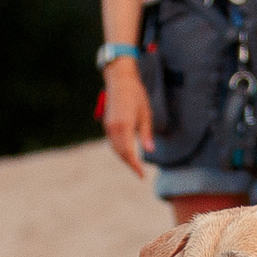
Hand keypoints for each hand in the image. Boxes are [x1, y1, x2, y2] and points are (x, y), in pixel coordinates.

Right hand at [103, 58, 153, 174]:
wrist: (120, 81)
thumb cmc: (136, 96)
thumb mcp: (146, 114)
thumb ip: (146, 134)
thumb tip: (150, 151)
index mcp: (124, 125)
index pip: (128, 152)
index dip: (134, 165)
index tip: (141, 175)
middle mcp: (113, 127)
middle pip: (120, 152)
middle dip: (130, 164)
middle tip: (140, 173)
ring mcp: (108, 126)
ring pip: (115, 148)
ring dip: (124, 158)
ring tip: (135, 165)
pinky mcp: (107, 124)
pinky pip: (112, 142)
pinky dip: (119, 150)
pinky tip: (127, 153)